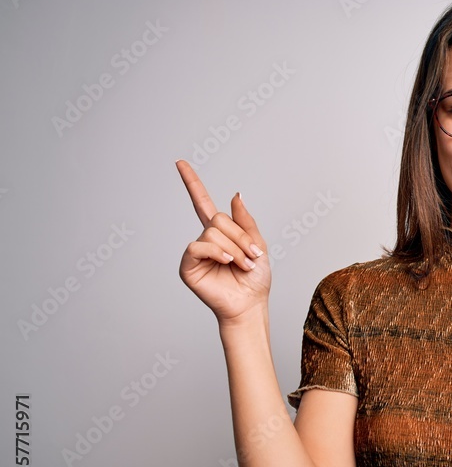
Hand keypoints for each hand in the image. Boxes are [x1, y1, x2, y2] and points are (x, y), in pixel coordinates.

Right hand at [176, 159, 270, 323]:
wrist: (250, 303)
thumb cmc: (255, 279)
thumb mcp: (257, 244)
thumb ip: (245, 220)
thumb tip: (235, 194)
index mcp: (221, 233)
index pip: (203, 203)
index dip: (192, 183)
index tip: (180, 163)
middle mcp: (206, 239)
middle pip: (218, 218)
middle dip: (240, 237)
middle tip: (251, 256)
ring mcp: (196, 251)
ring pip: (212, 232)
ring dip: (234, 248)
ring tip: (242, 264)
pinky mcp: (188, 265)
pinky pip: (198, 245)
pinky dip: (216, 251)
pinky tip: (226, 262)